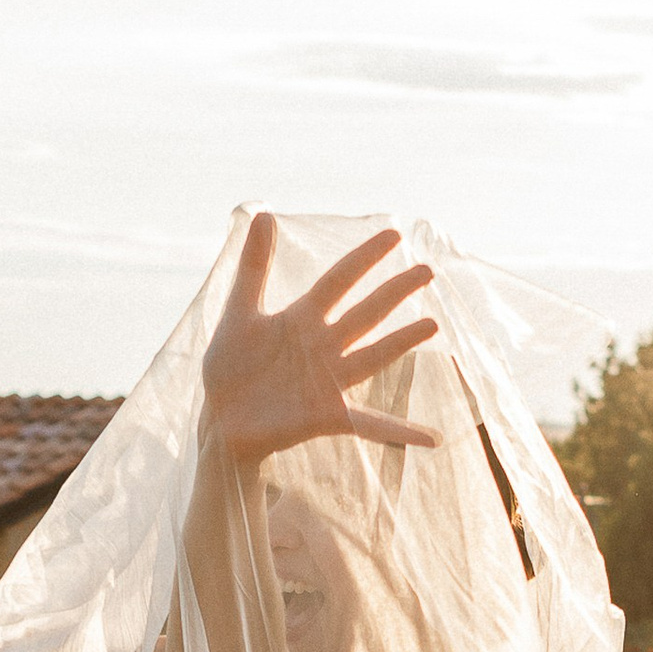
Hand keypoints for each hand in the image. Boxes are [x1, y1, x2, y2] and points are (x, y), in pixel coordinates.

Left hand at [201, 210, 440, 464]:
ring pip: (373, 357)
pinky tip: (432, 438)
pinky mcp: (328, 415)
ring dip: (402, 343)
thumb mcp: (238, 313)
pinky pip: (370, 424)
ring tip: (433, 326)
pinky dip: (400, 431)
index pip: (339, 280)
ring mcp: (329, 381)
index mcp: (302, 319)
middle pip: (366, 313)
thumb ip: (253, 268)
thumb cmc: (229, 369)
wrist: (220, 421)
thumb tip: (264, 213)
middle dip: (395, 292)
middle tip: (427, 271)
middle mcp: (323, 347)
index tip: (395, 235)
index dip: (365, 258)